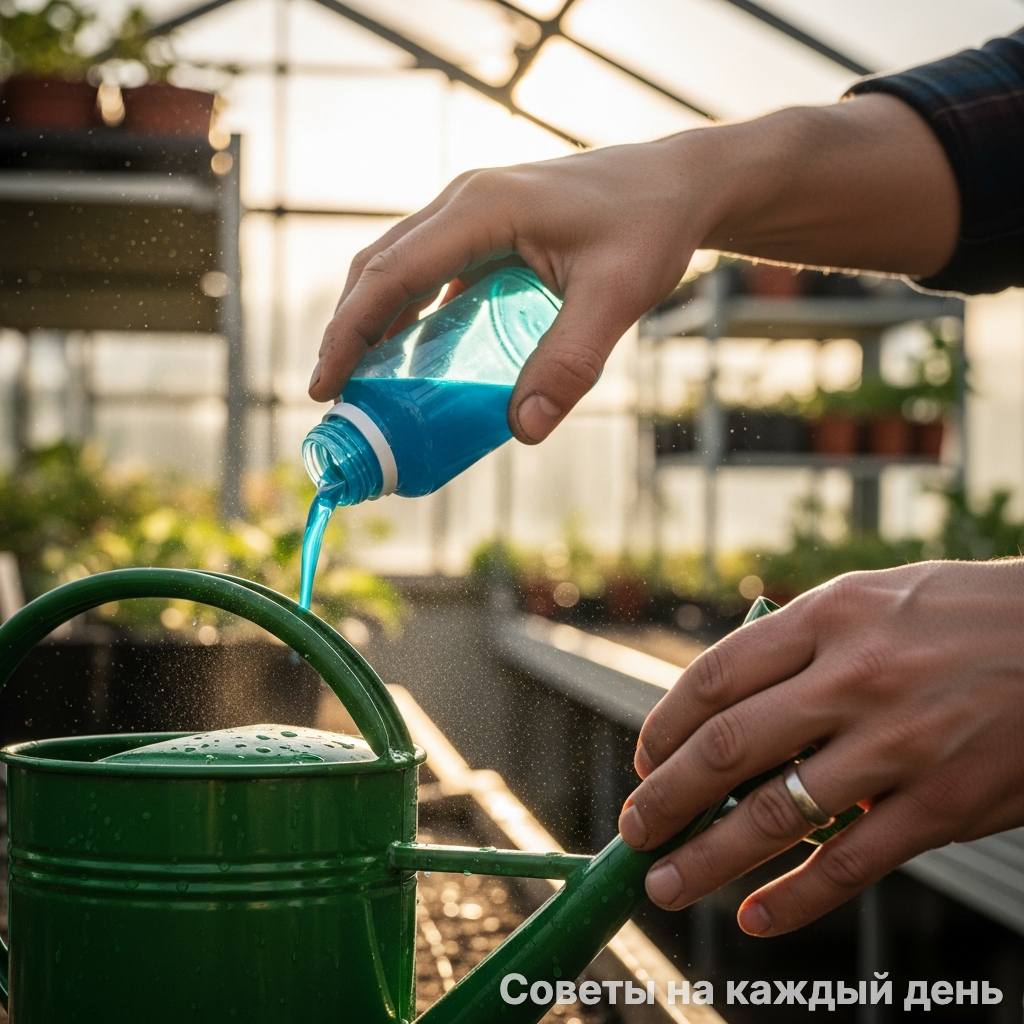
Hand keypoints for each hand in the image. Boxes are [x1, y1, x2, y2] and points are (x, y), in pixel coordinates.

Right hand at [309, 134, 714, 440]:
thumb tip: (526, 431)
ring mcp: (474, 213)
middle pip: (380, 267)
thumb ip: (571, 361)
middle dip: (348, 331)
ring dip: (374, 322)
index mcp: (483, 208)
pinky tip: (415, 358)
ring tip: (362, 383)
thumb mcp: (617, 296)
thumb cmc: (650, 227)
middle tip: (334, 395)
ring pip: (399, 267)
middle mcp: (465, 202)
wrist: (679, 185)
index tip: (324, 385)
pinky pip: (432, 272)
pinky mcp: (489, 230)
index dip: (349, 331)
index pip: (392, 273)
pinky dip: (410, 314)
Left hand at [619, 560, 1023, 935]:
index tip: (644, 759)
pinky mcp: (944, 805)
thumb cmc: (964, 616)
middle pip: (727, 746)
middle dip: (666, 796)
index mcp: (828, 618)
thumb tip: (725, 706)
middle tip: (634, 829)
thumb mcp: (872, 601)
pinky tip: (756, 917)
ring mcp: (900, 744)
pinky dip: (796, 899)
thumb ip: (799, 645)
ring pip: (777, 814)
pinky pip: (852, 862)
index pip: (715, 677)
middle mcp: (855, 678)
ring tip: (666, 881)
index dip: (664, 726)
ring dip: (708, 857)